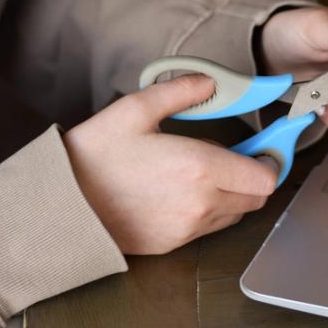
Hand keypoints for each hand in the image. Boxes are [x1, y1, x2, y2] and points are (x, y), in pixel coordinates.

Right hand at [63, 74, 276, 254]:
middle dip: (252, 177)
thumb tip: (209, 82)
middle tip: (232, 157)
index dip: (269, 161)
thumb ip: (180, 92)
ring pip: (234, 214)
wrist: (59, 204)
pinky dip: (208, 212)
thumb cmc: (92, 157)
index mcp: (198, 167)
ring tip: (200, 173)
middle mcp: (200, 203)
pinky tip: (181, 192)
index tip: (262, 147)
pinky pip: (208, 229)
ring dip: (231, 195)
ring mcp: (187, 228)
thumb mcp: (134, 110)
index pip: (265, 177)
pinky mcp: (172, 245)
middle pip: (256, 198)